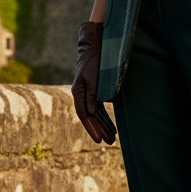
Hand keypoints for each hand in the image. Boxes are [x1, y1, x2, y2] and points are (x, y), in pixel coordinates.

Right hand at [72, 22, 116, 144]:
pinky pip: (100, 109)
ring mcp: (88, 95)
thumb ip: (92, 95)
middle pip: (90, 117)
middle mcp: (82, 95)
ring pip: (96, 115)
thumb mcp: (93, 78)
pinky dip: (106, 118)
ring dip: (104, 126)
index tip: (99, 139)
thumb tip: (91, 113)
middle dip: (99, 130)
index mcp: (77, 92)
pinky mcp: (96, 93)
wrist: (96, 48)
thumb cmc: (94, 62)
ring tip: (112, 138)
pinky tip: (111, 126)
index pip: (84, 115)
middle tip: (108, 142)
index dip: (91, 128)